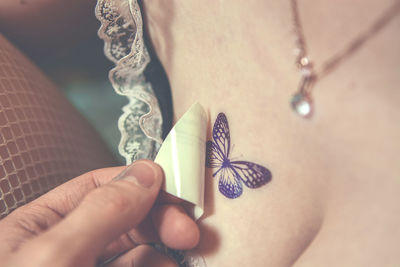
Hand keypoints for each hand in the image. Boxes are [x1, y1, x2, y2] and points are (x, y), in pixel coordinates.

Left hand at [0, 160, 199, 265]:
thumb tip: (148, 171)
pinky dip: (158, 265)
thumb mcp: (53, 255)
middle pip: (124, 218)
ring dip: (164, 247)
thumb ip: (100, 211)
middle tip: (190, 231)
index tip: (180, 191)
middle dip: (161, 219)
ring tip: (185, 252)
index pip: (100, 187)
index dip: (142, 182)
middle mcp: (65, 245)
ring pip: (135, 249)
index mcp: (40, 225)